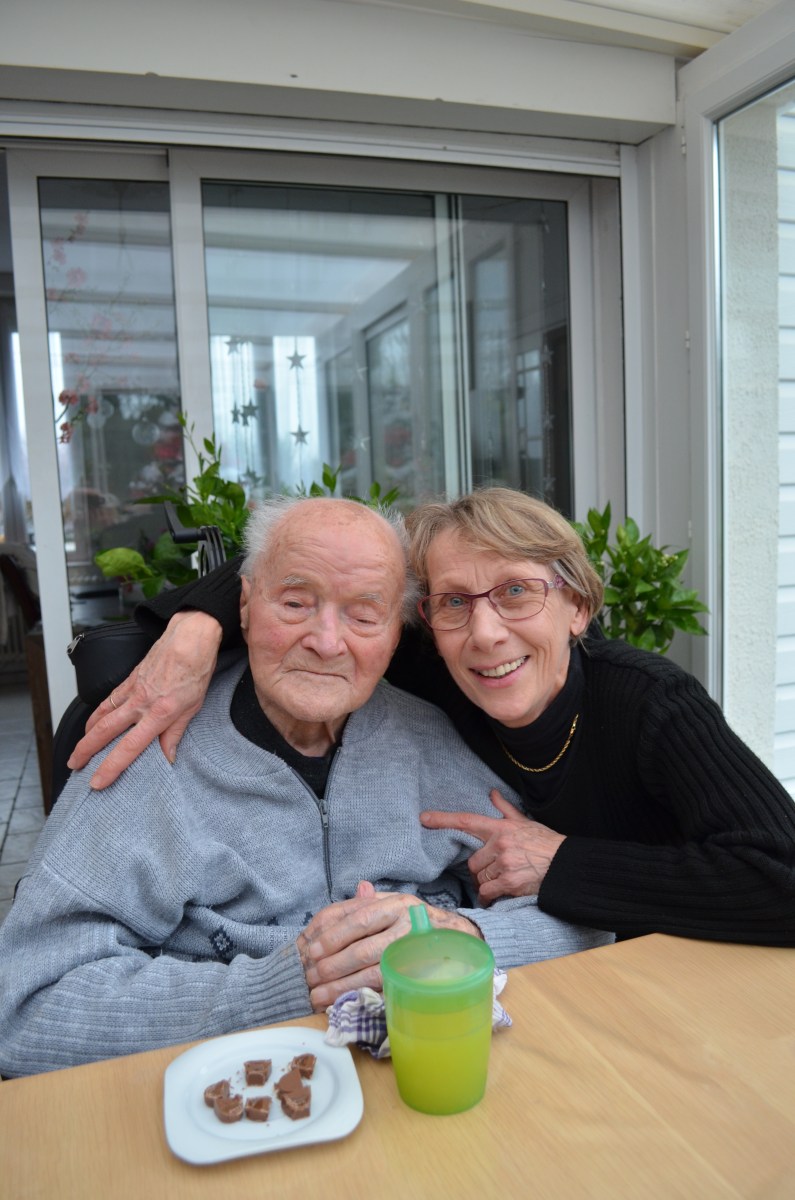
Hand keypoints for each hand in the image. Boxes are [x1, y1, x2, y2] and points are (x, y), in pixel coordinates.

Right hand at [67, 610, 222, 788]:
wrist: (189, 638)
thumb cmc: (195, 670)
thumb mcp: (193, 708)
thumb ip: (175, 734)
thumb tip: (167, 758)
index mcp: (159, 714)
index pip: (129, 747)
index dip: (111, 766)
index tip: (97, 781)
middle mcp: (140, 703)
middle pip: (105, 732)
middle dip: (86, 752)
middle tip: (74, 766)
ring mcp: (132, 690)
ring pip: (101, 715)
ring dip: (86, 734)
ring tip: (79, 749)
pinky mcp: (129, 679)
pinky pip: (108, 700)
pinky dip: (96, 714)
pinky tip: (93, 722)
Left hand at [296, 882, 480, 1010]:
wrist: (459, 939)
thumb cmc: (418, 924)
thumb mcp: (395, 906)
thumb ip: (369, 903)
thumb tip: (355, 889)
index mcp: (394, 903)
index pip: (355, 916)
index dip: (329, 934)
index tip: (309, 950)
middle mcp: (405, 921)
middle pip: (361, 942)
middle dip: (331, 962)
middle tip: (309, 976)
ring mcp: (413, 947)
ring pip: (371, 966)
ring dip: (340, 983)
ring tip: (317, 994)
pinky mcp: (418, 970)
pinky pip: (386, 983)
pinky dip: (360, 993)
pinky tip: (341, 1000)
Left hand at [420, 788, 564, 900]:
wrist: (565, 865)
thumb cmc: (545, 843)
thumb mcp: (525, 822)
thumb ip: (505, 809)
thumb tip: (492, 793)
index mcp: (501, 827)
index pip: (466, 821)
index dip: (443, 819)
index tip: (424, 818)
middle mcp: (499, 844)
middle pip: (473, 861)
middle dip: (480, 869)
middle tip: (492, 871)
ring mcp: (504, 863)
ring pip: (480, 877)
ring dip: (486, 883)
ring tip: (498, 882)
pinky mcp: (509, 882)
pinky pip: (487, 892)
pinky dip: (488, 897)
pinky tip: (494, 897)